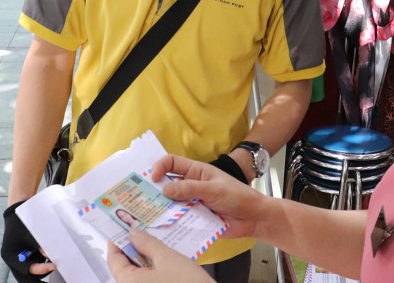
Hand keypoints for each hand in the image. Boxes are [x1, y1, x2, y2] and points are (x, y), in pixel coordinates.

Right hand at [0, 201, 56, 281]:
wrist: (18, 210)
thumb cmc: (22, 220)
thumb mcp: (30, 231)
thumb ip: (39, 244)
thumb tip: (49, 255)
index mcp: (10, 255)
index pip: (25, 269)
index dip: (40, 269)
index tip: (54, 265)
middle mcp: (14, 260)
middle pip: (25, 278)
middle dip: (39, 278)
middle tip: (52, 277)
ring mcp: (20, 260)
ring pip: (31, 274)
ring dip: (42, 272)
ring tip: (54, 264)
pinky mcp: (27, 257)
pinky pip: (35, 265)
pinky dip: (43, 266)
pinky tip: (52, 261)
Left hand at [107, 229, 212, 282]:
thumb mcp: (168, 258)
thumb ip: (148, 244)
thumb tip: (134, 234)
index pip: (113, 259)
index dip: (116, 241)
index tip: (121, 228)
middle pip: (125, 266)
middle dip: (132, 246)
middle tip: (140, 230)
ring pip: (138, 272)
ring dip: (144, 256)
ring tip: (153, 240)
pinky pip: (148, 278)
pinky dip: (152, 266)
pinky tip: (162, 255)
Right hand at [151, 154, 270, 239]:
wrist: (252, 218)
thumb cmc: (238, 196)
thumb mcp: (214, 189)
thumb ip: (191, 189)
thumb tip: (165, 189)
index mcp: (196, 172)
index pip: (172, 163)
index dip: (160, 167)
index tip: (153, 178)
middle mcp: (190, 187)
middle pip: (166, 185)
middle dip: (154, 191)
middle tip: (141, 200)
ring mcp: (191, 204)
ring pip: (170, 205)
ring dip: (161, 210)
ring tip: (148, 217)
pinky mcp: (193, 220)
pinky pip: (178, 221)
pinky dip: (170, 225)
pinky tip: (162, 230)